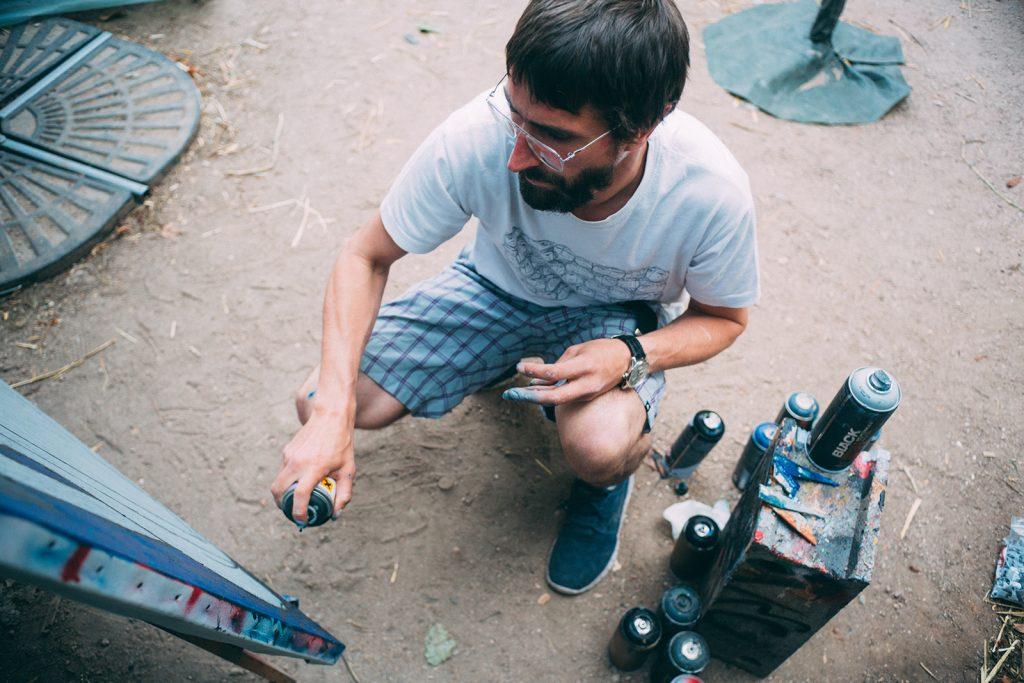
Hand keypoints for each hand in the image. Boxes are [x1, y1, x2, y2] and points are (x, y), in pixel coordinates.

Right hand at [271, 407, 355, 523]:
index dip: (298, 512)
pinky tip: (301, 476)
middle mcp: (298, 462)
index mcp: (314, 467)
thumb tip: (335, 514)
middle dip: (281, 505)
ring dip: (283, 492)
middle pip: (277, 491)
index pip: (299, 495)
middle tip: (291, 512)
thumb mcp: (348, 470)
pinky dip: (288, 478)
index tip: (302, 520)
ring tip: (296, 497)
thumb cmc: (342, 444)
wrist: (331, 416)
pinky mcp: (286, 450)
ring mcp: (289, 455)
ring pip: (278, 481)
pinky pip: (283, 470)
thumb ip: (344, 493)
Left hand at [501, 338, 631, 405]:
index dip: (534, 371)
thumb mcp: (579, 350)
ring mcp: (587, 394)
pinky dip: (547, 395)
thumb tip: (539, 379)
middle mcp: (586, 384)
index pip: (554, 372)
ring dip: (534, 398)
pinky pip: (564, 398)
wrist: (628, 362)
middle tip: (509, 394)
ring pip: (557, 400)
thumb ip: (559, 364)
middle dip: (529, 397)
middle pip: (553, 397)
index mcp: (584, 367)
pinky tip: (533, 391)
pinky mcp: (586, 397)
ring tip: (515, 394)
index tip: (519, 367)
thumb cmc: (601, 350)